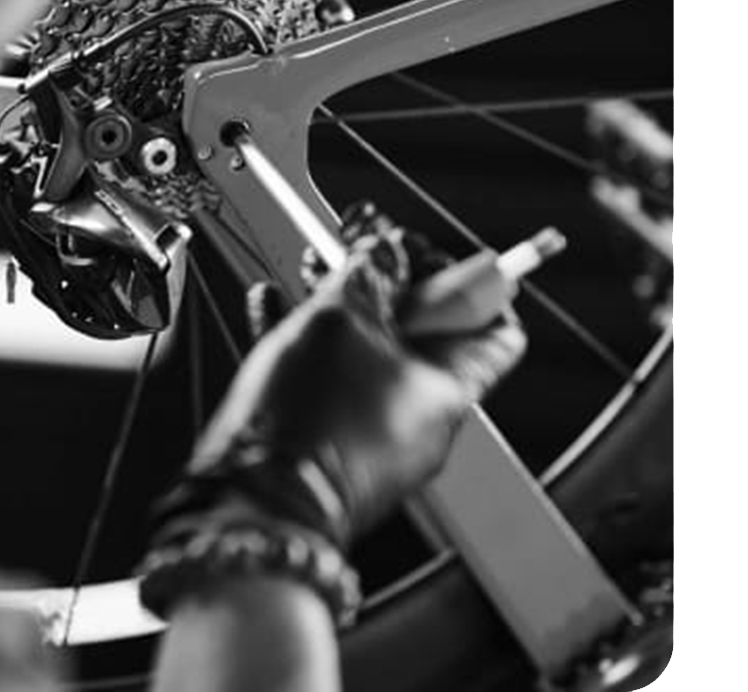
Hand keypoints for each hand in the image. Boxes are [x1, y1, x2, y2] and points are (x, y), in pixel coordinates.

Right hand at [180, 207, 526, 545]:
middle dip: (387, 280)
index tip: (424, 251)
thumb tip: (380, 246)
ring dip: (340, 304)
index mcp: (449, 388)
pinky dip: (305, 340)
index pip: (494, 324)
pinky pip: (326, 381)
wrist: (257, 504)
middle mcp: (421, 417)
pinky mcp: (328, 445)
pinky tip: (272, 307)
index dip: (466, 277)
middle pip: (422, 331)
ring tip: (308, 269)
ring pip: (367, 352)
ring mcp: (373, 434)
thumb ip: (365, 273)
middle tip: (354, 246)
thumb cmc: (312, 426)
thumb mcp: (340, 319)